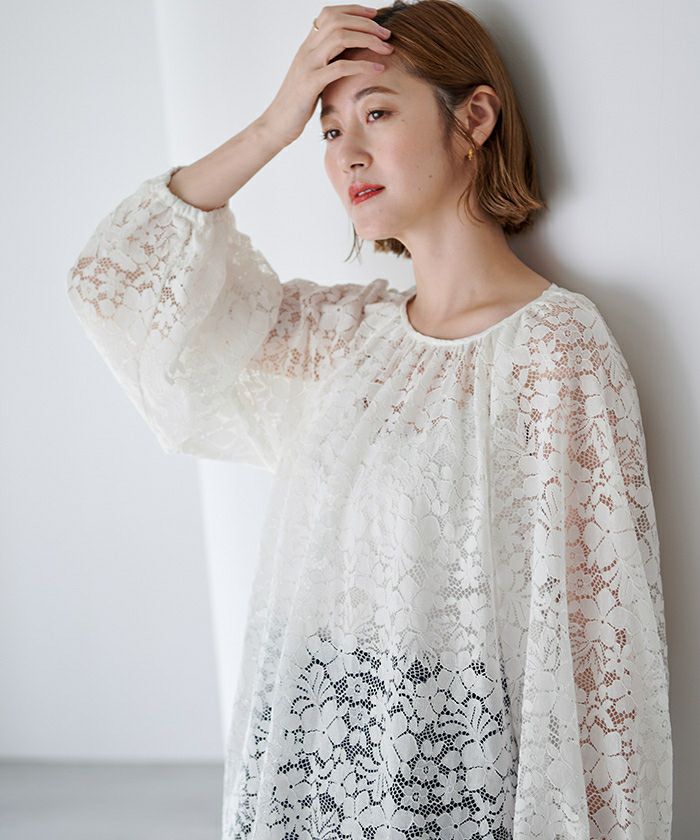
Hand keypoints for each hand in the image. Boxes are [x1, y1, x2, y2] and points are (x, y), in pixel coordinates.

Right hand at [258, 4, 392, 146]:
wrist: (276, 124)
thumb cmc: (297, 105)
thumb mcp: (312, 77)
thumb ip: (326, 63)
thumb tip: (346, 58)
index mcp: (307, 46)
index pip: (330, 14)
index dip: (354, 10)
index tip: (375, 16)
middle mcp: (307, 50)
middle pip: (338, 21)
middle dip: (366, 23)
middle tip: (387, 34)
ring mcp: (308, 65)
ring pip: (340, 37)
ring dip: (367, 39)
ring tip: (386, 48)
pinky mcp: (311, 84)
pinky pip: (340, 67)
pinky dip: (362, 65)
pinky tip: (378, 69)